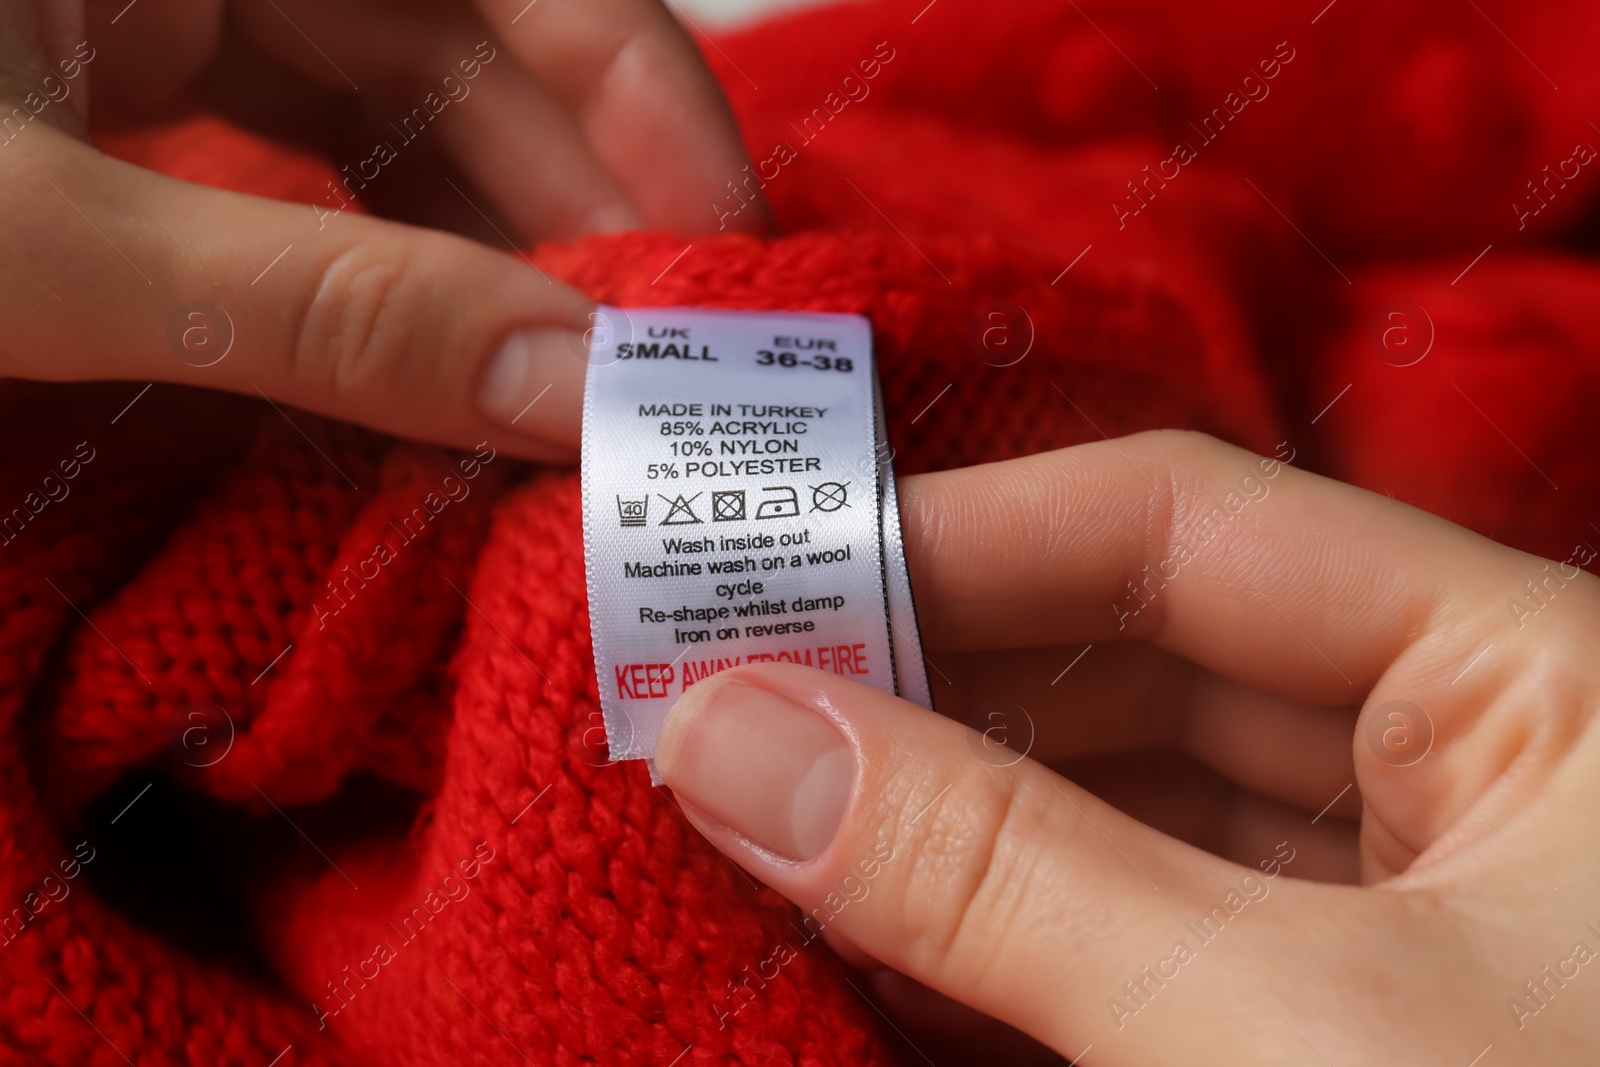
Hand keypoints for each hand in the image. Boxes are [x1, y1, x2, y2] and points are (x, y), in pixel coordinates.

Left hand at [0, 0, 759, 457]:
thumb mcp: (41, 252)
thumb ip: (314, 311)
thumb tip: (568, 394)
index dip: (649, 100)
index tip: (725, 261)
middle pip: (474, 53)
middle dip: (573, 213)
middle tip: (647, 380)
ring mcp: (166, 9)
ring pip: (398, 117)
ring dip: (490, 255)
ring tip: (560, 393)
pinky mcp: (131, 90)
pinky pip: (310, 165)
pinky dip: (385, 267)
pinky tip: (440, 361)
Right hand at [656, 430, 1599, 1063]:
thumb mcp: (1274, 1038)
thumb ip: (994, 872)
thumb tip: (734, 739)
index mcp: (1530, 682)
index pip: (1186, 527)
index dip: (960, 539)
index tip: (760, 582)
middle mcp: (1459, 767)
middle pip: (1131, 654)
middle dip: (917, 683)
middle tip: (714, 704)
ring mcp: (1385, 908)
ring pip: (1111, 801)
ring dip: (929, 813)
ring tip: (744, 812)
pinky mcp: (1311, 1033)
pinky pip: (1119, 930)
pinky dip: (982, 935)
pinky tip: (846, 932)